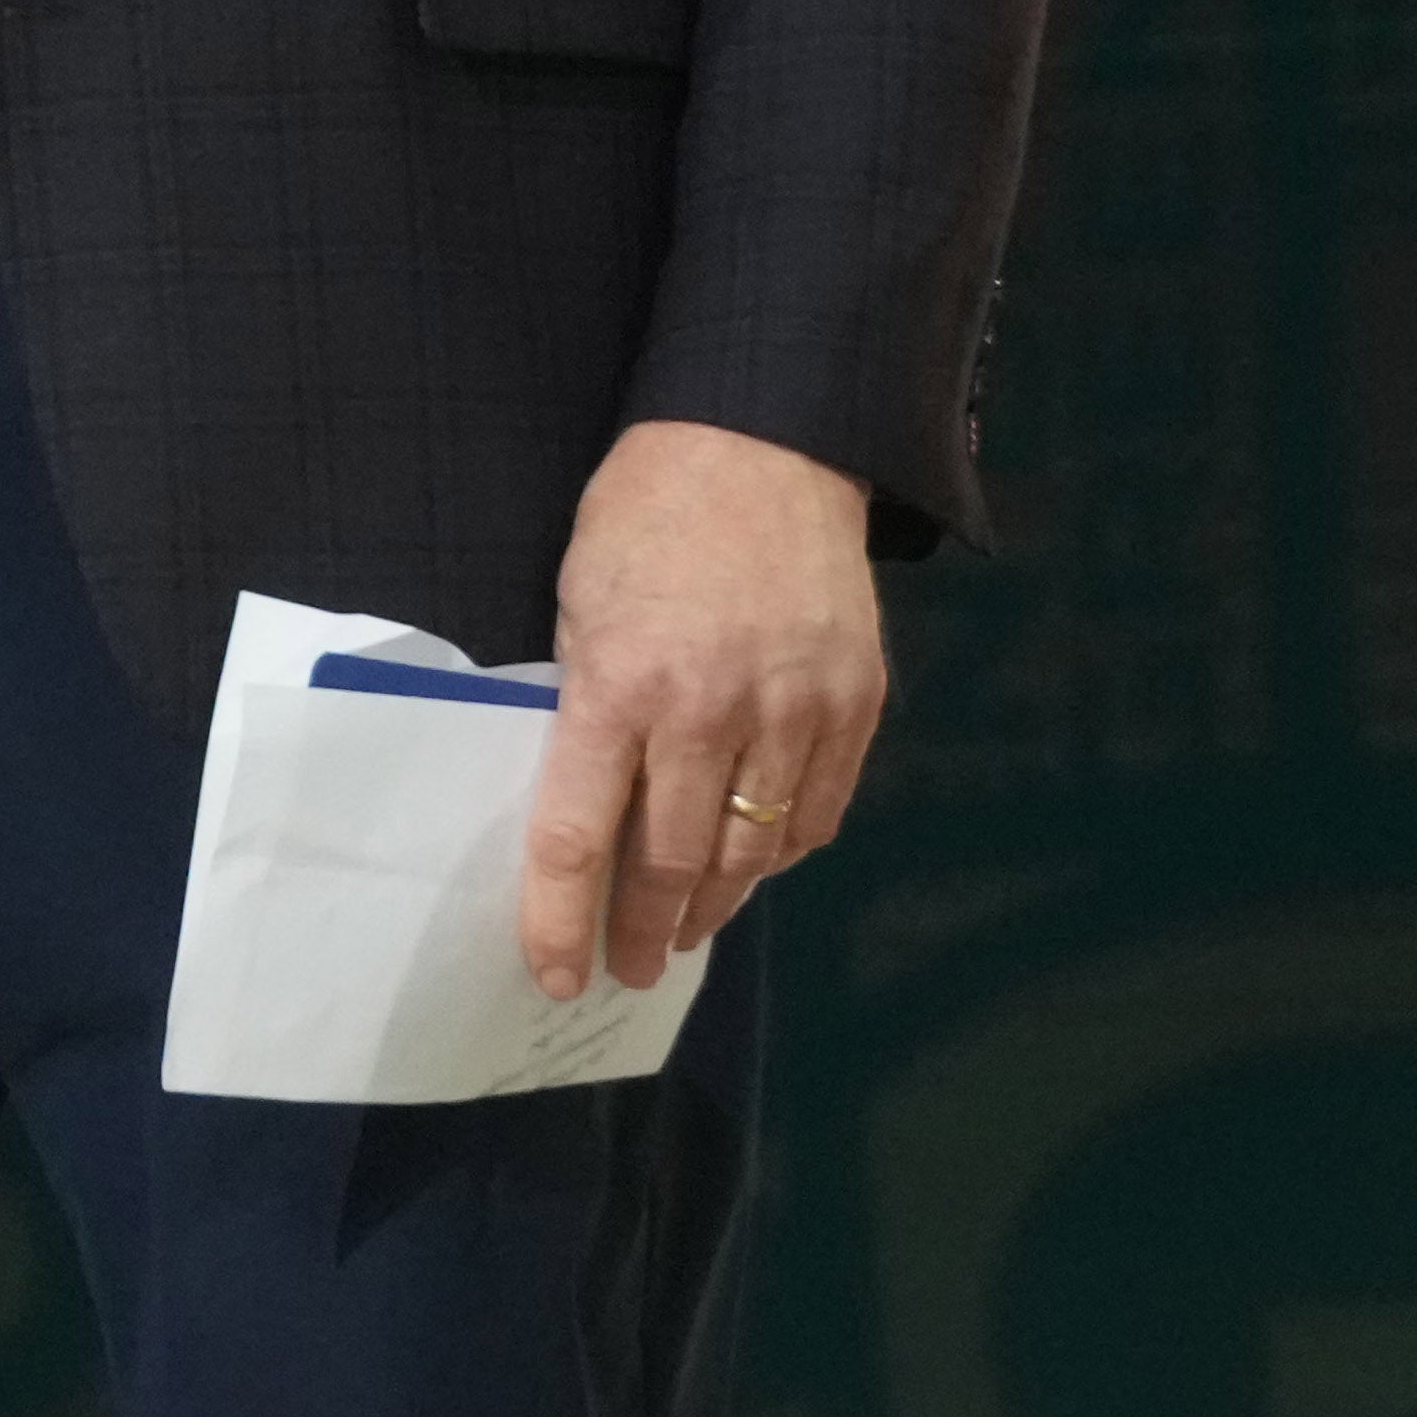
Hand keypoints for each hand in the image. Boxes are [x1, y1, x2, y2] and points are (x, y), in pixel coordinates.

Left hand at [516, 418, 882, 998]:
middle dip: (648, 928)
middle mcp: (709, 710)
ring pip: (753, 850)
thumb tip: (593, 803)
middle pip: (674, 862)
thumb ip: (586, 704)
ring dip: (717, 902)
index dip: (563, 918)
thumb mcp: (577, 602)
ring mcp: (794, 710)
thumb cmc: (644, 518)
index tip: (560, 972)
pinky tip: (754, 860)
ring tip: (688, 926)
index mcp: (619, 684)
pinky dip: (781, 848)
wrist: (763, 445)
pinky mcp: (856, 702)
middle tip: (631, 965)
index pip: (578, 835)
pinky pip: (817, 811)